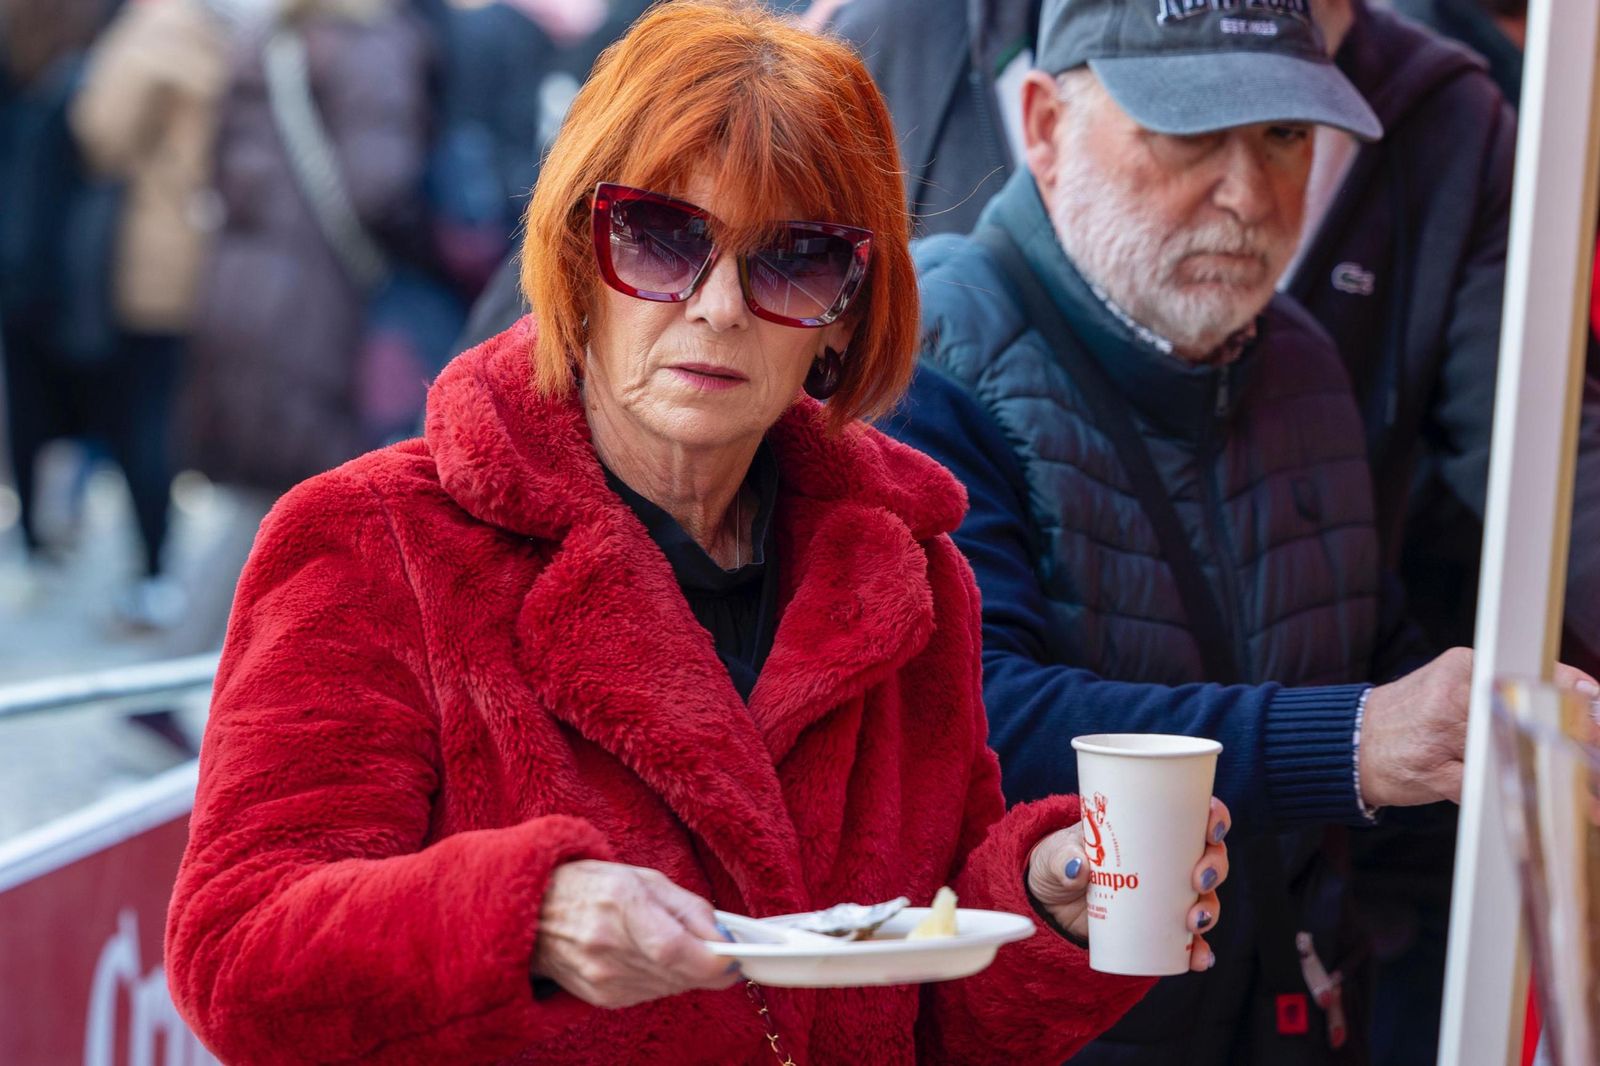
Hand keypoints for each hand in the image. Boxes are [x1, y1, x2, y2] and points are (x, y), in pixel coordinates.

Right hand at [532, 860, 739, 1008]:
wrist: (534, 913)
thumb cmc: (592, 887)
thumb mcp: (644, 878)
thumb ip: (689, 908)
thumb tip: (723, 937)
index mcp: (619, 903)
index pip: (672, 947)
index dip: (710, 959)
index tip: (733, 957)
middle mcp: (607, 945)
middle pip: (676, 972)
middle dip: (709, 967)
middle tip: (723, 954)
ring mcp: (601, 977)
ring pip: (669, 987)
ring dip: (686, 973)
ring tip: (681, 949)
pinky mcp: (601, 998)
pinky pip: (650, 994)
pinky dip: (664, 980)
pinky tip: (654, 961)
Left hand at [1028, 797, 1230, 971]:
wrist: (1050, 903)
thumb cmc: (1059, 862)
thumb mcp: (1055, 854)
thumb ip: (1062, 858)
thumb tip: (1078, 867)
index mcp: (1150, 829)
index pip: (1195, 817)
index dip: (1214, 819)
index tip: (1211, 830)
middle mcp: (1168, 861)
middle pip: (1209, 858)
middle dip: (1215, 868)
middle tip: (1198, 879)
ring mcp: (1166, 896)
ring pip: (1205, 899)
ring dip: (1210, 910)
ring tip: (1193, 920)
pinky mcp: (1159, 928)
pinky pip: (1188, 940)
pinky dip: (1198, 950)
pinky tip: (1199, 958)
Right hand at [1359, 648, 1599, 807]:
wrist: (1350, 742)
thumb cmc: (1412, 717)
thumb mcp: (1454, 685)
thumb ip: (1503, 689)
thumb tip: (1579, 698)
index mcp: (1462, 666)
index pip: (1527, 672)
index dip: (1569, 690)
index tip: (1595, 703)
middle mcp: (1452, 695)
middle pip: (1526, 714)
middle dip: (1567, 737)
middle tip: (1593, 749)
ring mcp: (1440, 735)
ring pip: (1509, 751)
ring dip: (1550, 776)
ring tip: (1584, 796)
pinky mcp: (1433, 773)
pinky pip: (1483, 785)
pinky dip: (1509, 795)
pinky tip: (1530, 802)